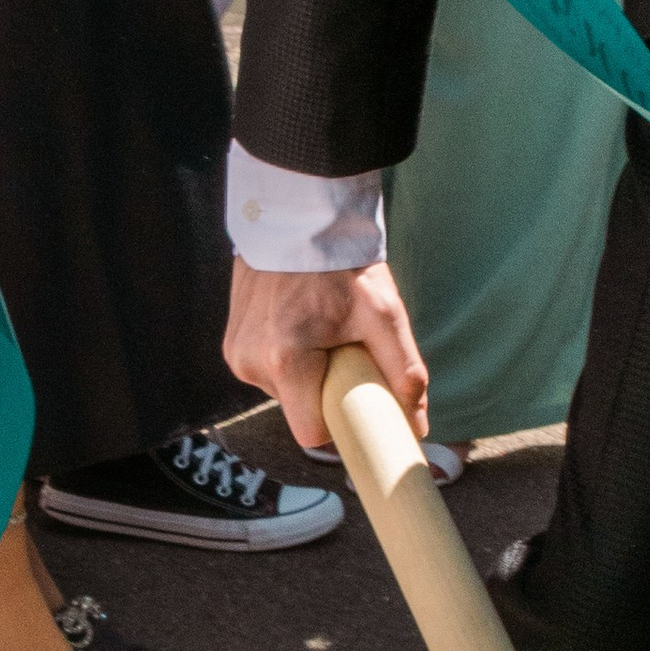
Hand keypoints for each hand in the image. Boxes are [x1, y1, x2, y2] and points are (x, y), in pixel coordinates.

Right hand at [224, 255, 427, 456]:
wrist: (299, 218)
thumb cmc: (344, 266)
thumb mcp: (383, 315)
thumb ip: (403, 372)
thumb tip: (418, 424)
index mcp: (286, 361)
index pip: (312, 432)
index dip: (340, 424)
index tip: (358, 402)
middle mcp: (251, 363)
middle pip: (300, 409)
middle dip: (326, 391)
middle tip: (345, 352)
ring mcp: (236, 353)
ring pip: (283, 391)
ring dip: (306, 375)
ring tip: (321, 333)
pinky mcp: (231, 342)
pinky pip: (267, 370)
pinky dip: (289, 360)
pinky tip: (301, 327)